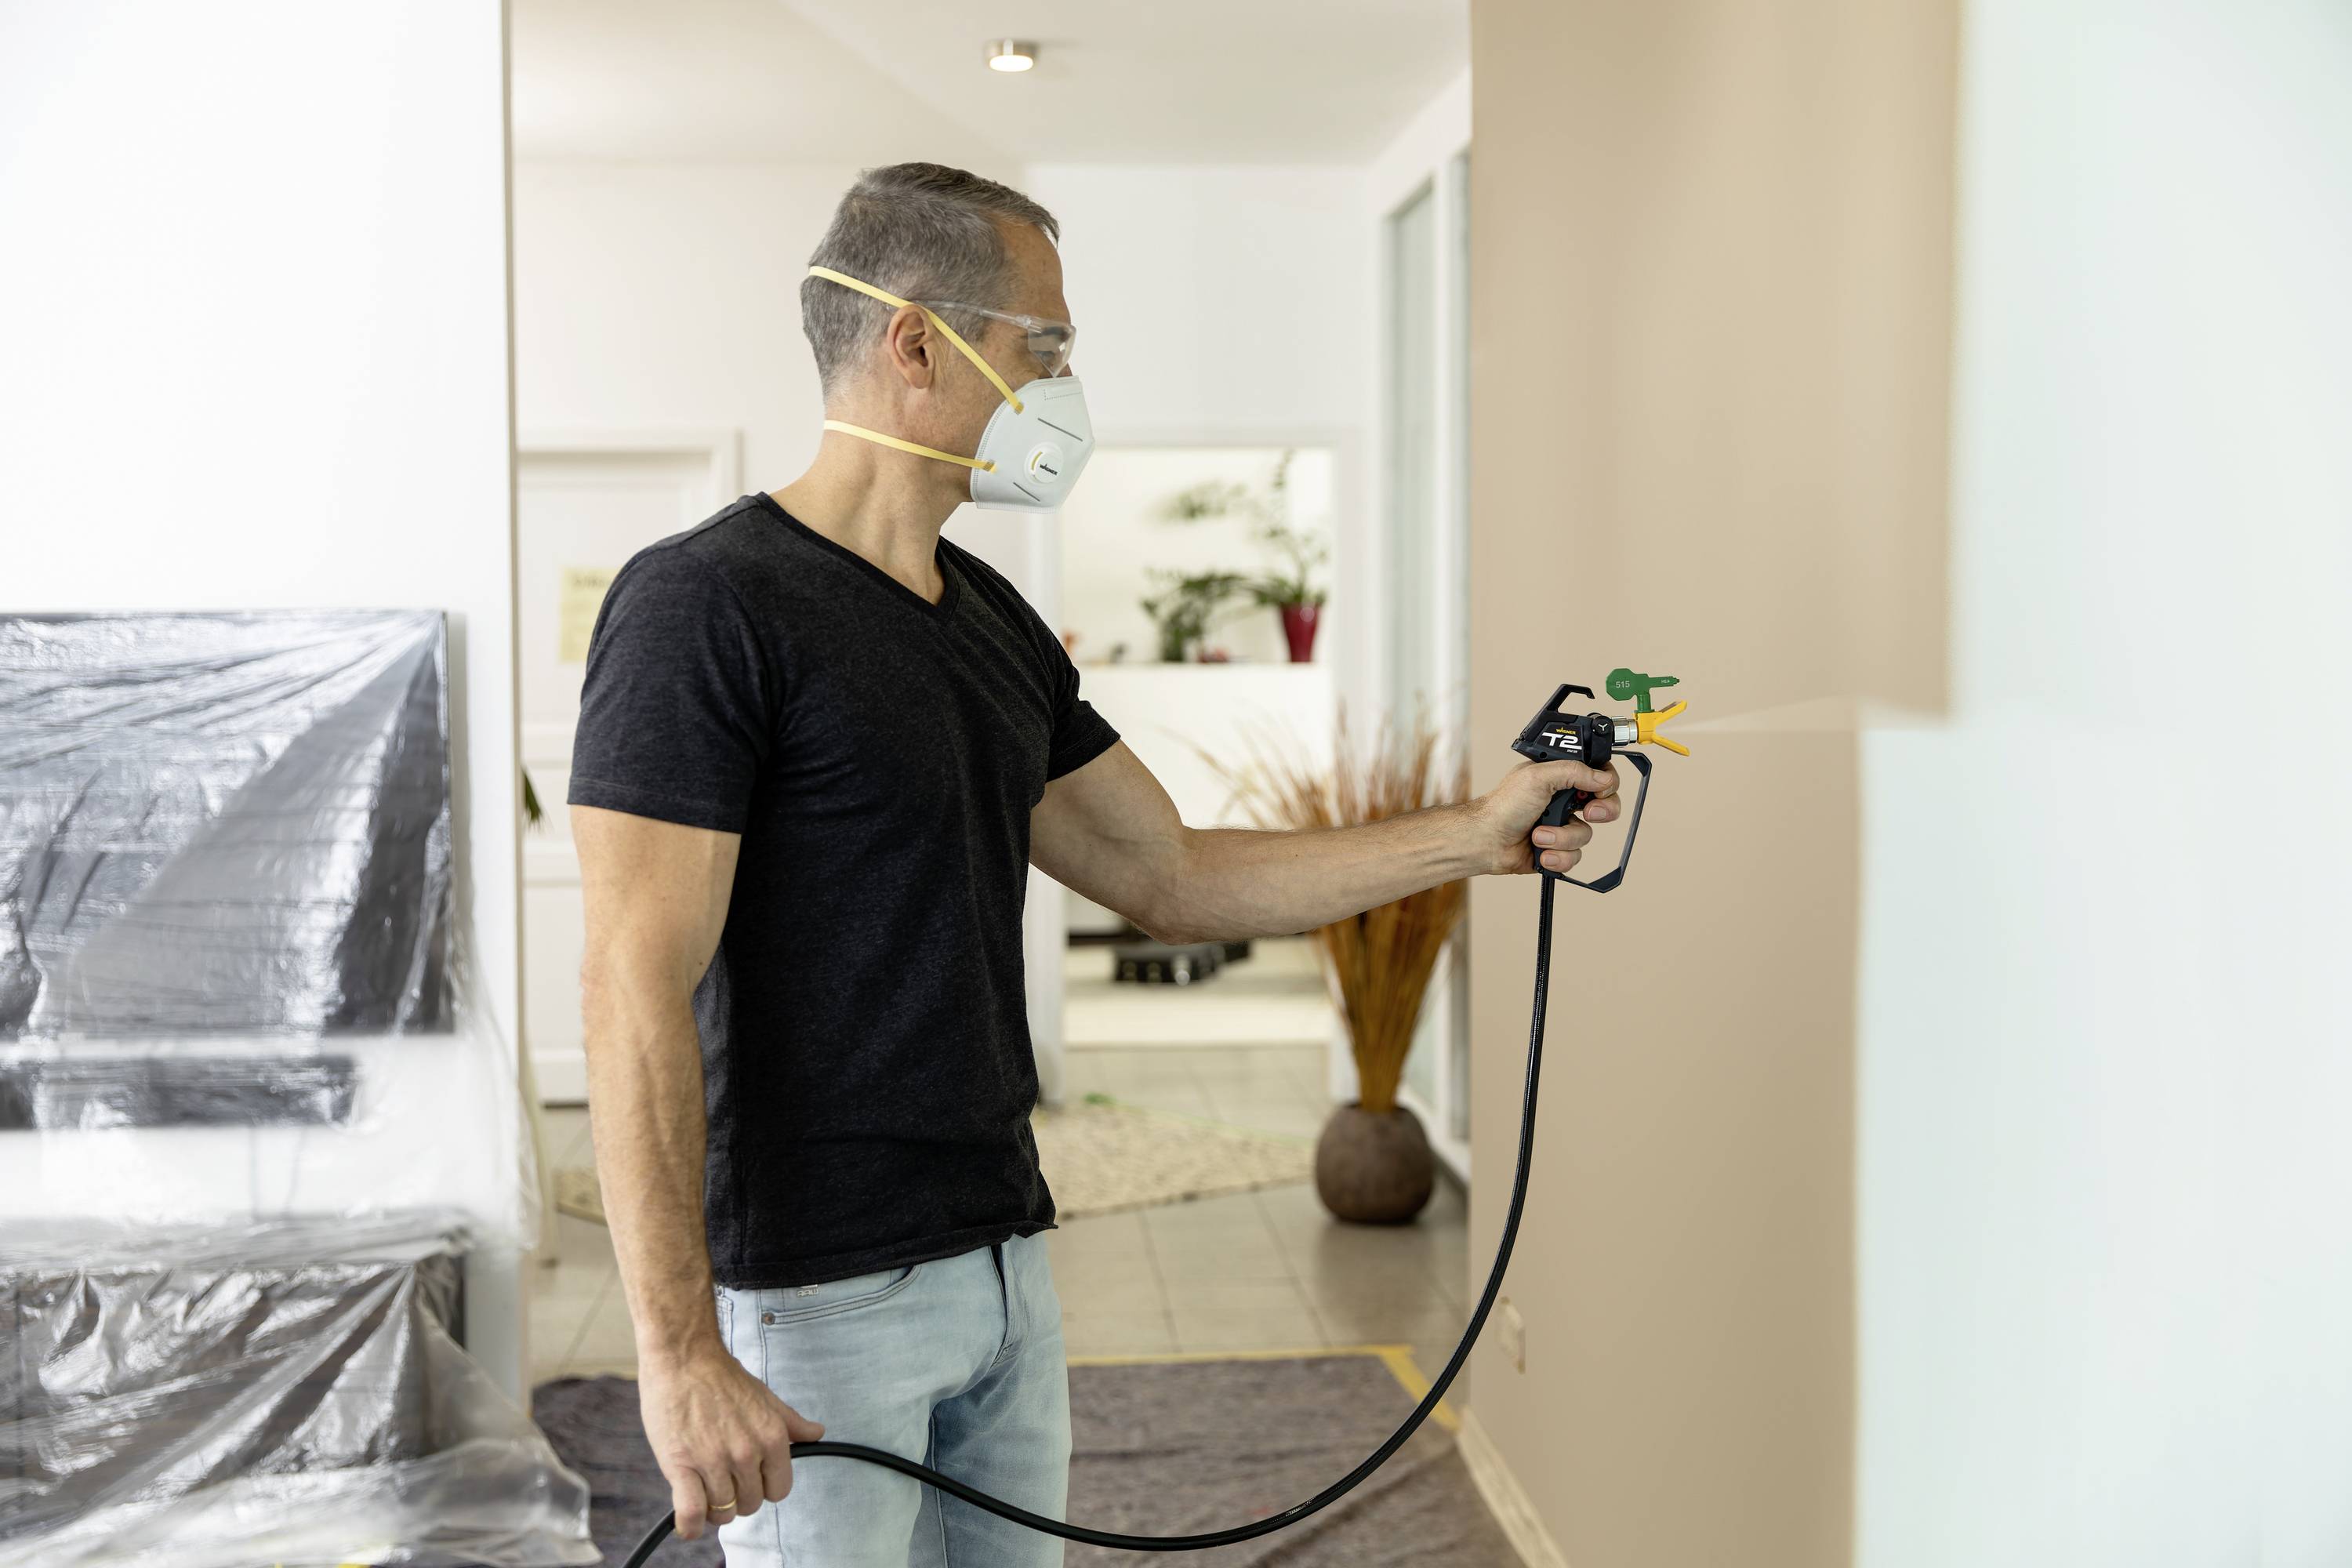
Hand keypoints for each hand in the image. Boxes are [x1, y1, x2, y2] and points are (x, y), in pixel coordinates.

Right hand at [639, 1341, 825, 1539]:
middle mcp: (747, 1452)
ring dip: (713, 1507)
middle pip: (750, 1505)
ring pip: (722, 1513)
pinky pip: (692, 1513)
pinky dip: (691, 1525)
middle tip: (722, 1480)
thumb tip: (817, 1433)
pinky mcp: (681, 1466)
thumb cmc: (722, 1377)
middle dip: (738, 1498)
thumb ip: (792, 1423)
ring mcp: (714, 1461)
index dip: (763, 1487)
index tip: (749, 1479)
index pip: (779, 1490)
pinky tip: (689, 1521)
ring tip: (703, 1489)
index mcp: (772, 1438)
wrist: (683, 1358)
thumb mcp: (767, 1397)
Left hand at [1470, 759, 1620, 875]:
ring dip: (1562, 837)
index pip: (1598, 776)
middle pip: (1605, 806)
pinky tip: (1540, 852)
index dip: (1606, 784)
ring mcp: (1561, 826)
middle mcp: (1564, 801)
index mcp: (1560, 778)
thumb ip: (1573, 772)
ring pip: (1586, 835)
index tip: (1600, 791)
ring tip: (1539, 834)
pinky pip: (1574, 856)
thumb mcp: (1538, 777)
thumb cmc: (1503, 806)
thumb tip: (1603, 778)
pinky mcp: (1557, 850)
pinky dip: (1557, 855)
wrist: (1486, 840)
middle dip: (1601, 811)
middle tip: (1588, 812)